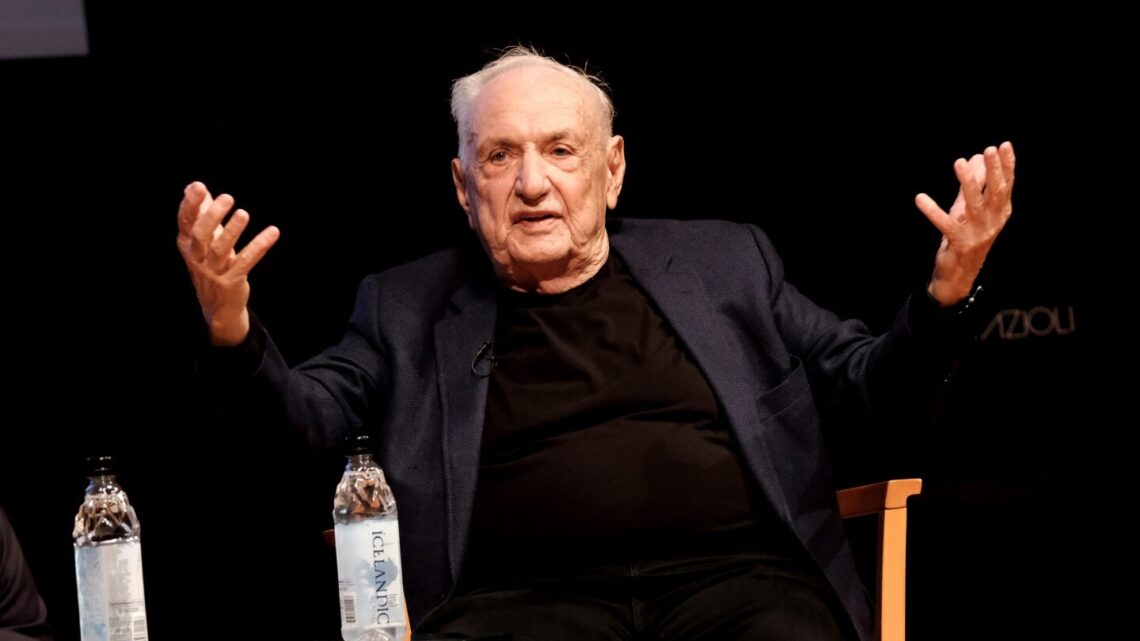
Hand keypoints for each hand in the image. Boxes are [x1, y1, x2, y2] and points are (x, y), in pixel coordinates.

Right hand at [175, 182, 279, 345]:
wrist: (218, 307)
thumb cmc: (211, 265)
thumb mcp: (204, 241)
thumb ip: (201, 214)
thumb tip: (194, 186)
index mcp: (187, 245)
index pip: (185, 222)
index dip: (190, 204)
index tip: (198, 186)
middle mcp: (197, 258)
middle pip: (200, 235)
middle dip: (212, 216)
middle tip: (227, 197)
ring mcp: (213, 271)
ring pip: (220, 249)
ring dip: (232, 230)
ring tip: (243, 213)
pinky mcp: (231, 282)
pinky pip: (245, 262)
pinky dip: (259, 246)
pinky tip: (272, 232)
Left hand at [915, 141, 1014, 305]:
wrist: (959, 274)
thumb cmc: (965, 235)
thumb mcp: (969, 209)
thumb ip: (973, 185)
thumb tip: (976, 157)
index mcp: (1000, 212)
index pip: (1006, 185)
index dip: (1007, 166)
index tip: (1005, 145)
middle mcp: (992, 221)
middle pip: (994, 193)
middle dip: (993, 170)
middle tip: (989, 150)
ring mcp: (977, 233)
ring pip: (973, 205)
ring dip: (967, 183)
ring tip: (959, 163)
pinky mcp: (959, 243)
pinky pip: (945, 224)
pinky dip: (932, 211)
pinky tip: (920, 198)